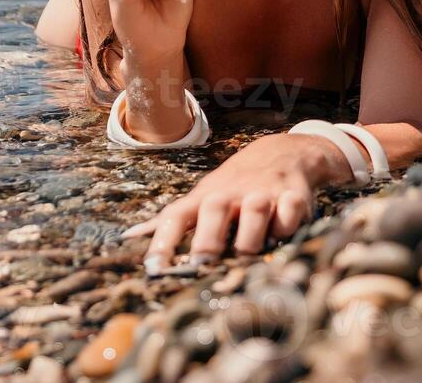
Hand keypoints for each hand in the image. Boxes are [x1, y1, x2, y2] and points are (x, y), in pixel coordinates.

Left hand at [122, 135, 321, 270]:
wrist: (281, 153)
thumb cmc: (233, 186)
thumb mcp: (200, 198)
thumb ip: (170, 221)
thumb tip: (128, 238)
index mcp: (204, 198)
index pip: (177, 217)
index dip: (163, 241)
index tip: (154, 268)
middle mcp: (231, 194)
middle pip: (214, 209)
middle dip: (208, 238)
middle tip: (202, 264)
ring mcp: (263, 193)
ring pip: (255, 210)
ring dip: (250, 236)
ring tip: (246, 255)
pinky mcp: (293, 196)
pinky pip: (290, 212)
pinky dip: (287, 227)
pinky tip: (283, 238)